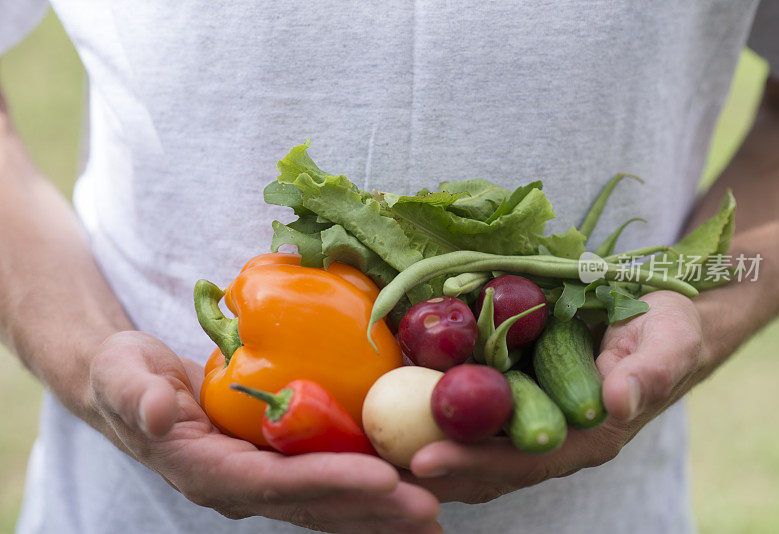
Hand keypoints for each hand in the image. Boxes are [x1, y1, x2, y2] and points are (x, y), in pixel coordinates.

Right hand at [87, 331, 440, 532]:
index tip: (381, 477)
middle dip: (373, 509)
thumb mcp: (121, 374)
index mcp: (208, 471)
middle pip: (315, 504)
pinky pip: (329, 486)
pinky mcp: (279, 467)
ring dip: (381, 513)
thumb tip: (158, 411)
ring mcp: (262, 482)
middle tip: (429, 508)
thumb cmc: (127, 376)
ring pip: (329, 504)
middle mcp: (241, 487)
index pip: (276, 482)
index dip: (329, 481)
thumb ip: (137, 394)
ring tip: (434, 518)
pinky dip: (370, 496)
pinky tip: (407, 497)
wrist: (136, 390)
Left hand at [405, 291, 706, 503]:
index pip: (523, 462)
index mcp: (587, 437)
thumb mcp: (669, 342)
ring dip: (424, 452)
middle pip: (485, 466)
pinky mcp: (518, 397)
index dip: (477, 463)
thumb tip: (620, 403)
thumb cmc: (668, 331)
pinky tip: (395, 412)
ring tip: (371, 451)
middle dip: (433, 470)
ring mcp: (533, 421)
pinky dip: (435, 418)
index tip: (427, 460)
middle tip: (376, 468)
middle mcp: (553, 438)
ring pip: (473, 447)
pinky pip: (474, 416)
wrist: (663, 322)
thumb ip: (649, 372)